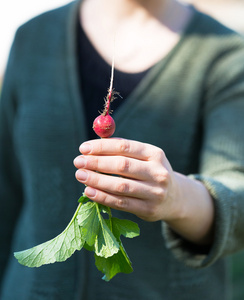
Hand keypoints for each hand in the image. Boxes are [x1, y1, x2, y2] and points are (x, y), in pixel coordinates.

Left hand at [74, 138, 214, 244]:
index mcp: (155, 154)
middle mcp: (158, 172)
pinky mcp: (149, 210)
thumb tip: (93, 146)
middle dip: (96, 163)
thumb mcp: (144, 158)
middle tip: (78, 162)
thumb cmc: (150, 172)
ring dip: (96, 180)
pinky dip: (102, 197)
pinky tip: (88, 191)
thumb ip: (122, 151)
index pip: (125, 146)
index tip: (83, 148)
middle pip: (122, 165)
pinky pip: (121, 203)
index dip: (102, 147)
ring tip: (80, 175)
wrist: (174, 198)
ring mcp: (155, 192)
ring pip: (120, 186)